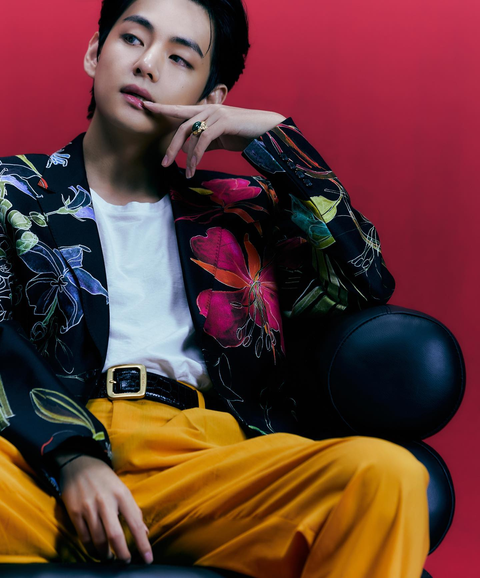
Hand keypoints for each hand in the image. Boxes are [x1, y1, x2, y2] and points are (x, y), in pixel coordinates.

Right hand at [58, 455, 152, 564]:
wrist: (78, 463)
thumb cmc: (105, 478)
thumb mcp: (123, 489)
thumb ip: (133, 510)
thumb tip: (144, 532)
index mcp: (122, 495)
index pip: (135, 523)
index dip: (142, 543)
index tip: (148, 559)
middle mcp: (106, 501)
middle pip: (115, 535)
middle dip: (122, 554)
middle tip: (126, 562)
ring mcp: (88, 508)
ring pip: (98, 540)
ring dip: (106, 554)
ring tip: (110, 558)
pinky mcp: (74, 512)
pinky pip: (84, 537)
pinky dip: (91, 549)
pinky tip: (96, 551)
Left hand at [142, 101, 285, 178]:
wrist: (266, 130)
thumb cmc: (244, 134)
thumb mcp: (221, 138)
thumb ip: (206, 141)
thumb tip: (192, 150)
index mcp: (206, 111)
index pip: (179, 110)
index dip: (163, 109)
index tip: (145, 107)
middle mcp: (208, 109)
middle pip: (182, 127)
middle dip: (171, 146)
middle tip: (164, 163)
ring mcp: (215, 114)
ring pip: (192, 135)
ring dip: (187, 157)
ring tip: (186, 173)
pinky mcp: (223, 122)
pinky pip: (203, 140)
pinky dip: (197, 156)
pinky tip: (194, 168)